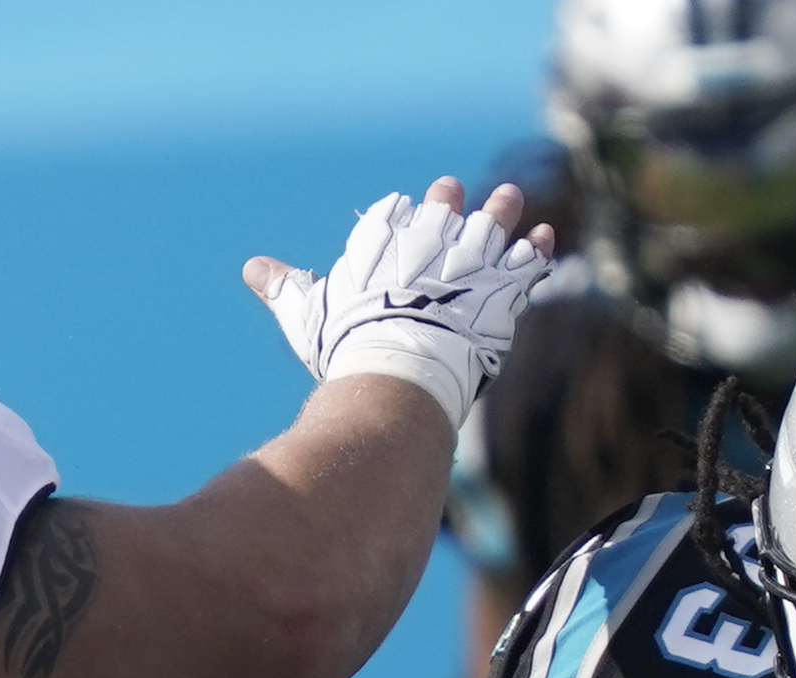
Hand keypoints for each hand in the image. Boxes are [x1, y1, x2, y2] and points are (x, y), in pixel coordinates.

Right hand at [247, 179, 555, 433]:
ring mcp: (471, 258)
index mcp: (385, 237)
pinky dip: (536, 249)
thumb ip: (286, 287)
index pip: (395, 212)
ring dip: (500, 210)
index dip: (403, 214)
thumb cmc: (347, 343)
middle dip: (450, 199)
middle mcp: (431, 237)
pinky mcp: (505, 285)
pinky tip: (543, 237)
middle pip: (445, 206)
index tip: (409, 210)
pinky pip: (527, 261)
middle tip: (454, 191)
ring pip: (490, 223)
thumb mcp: (308, 313)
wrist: (399, 368)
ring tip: (509, 196)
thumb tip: (252, 269)